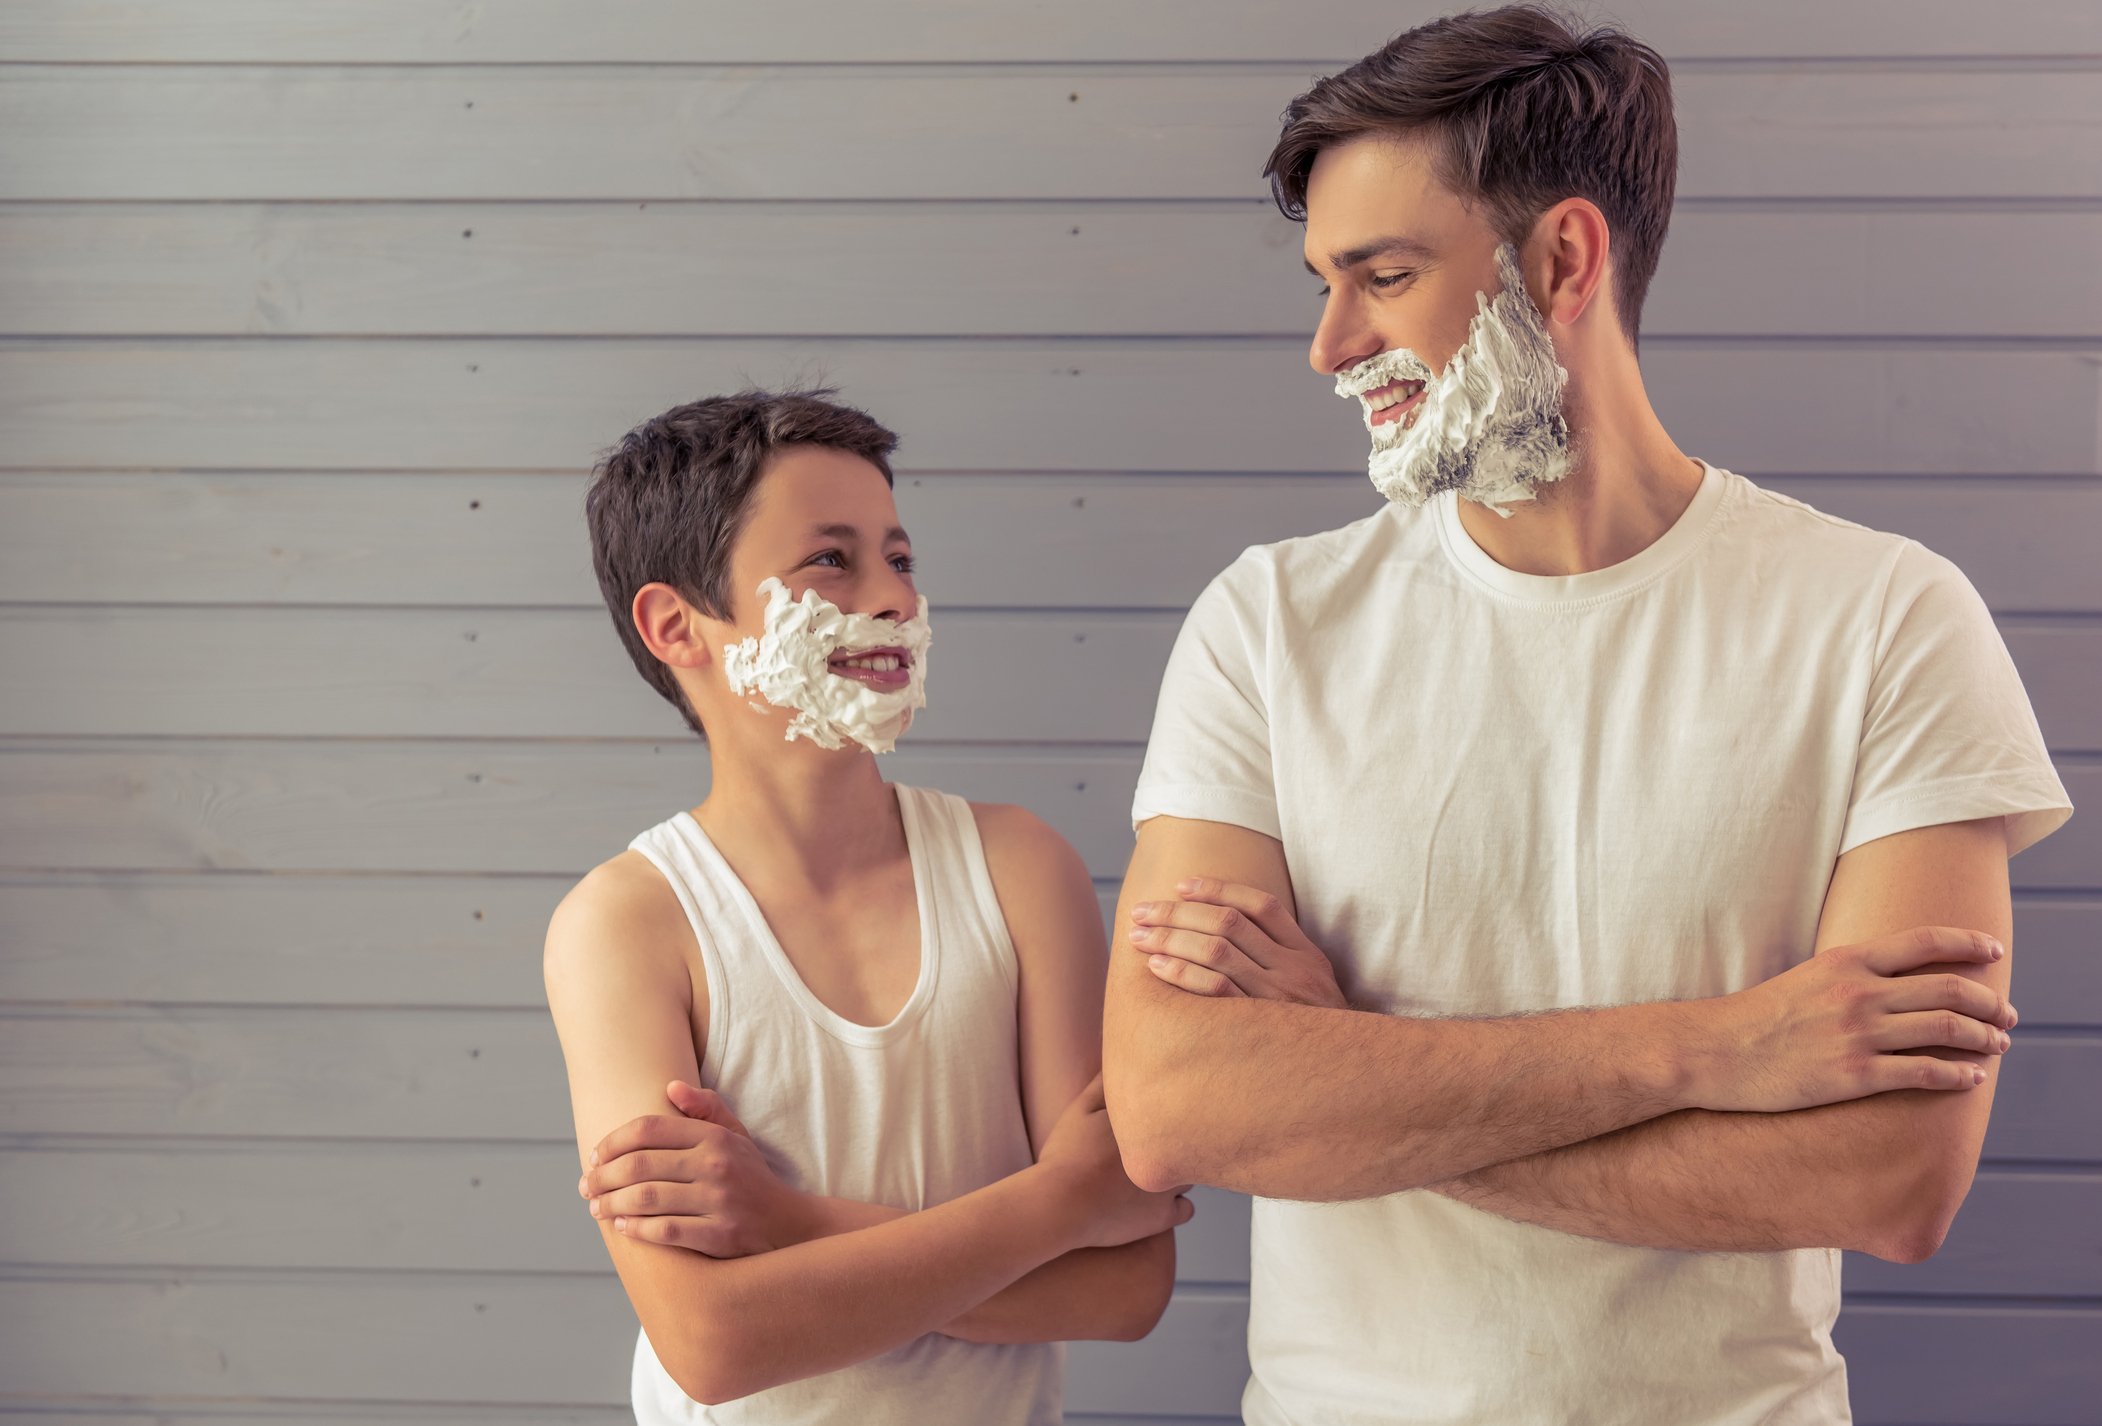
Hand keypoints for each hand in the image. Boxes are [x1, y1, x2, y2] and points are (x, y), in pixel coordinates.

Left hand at [579, 1080, 811, 1255]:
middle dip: (603, 1175)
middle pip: (639, 1164)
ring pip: (646, 1198)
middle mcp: (716, 1165)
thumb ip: (706, 1108)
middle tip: (586, 1185)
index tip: (595, 1154)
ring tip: (597, 1207)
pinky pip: (665, 1230)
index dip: (613, 1141)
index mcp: (714, 1137)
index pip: (649, 1129)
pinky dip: (636, 1229)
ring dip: (611, 1203)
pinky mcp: (720, 1235)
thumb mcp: (736, 1135)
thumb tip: (671, 1086)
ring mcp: (719, 1201)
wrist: (788, 1224)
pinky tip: (623, 1227)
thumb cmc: (751, 1177)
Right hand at [1036, 1074, 1194, 1248]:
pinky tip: (1158, 1202)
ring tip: (1154, 1172)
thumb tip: (1124, 1061)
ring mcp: (1167, 1188)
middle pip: (1189, 1142)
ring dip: (1179, 1172)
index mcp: (1151, 1125)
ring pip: (1190, 1175)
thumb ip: (1105, 1085)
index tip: (1157, 1118)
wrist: (1059, 1205)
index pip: (1178, 1111)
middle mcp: (1167, 1153)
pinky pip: (1187, 1209)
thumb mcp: (1081, 1110)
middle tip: (1157, 1144)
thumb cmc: (1067, 1154)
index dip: (1168, 1114)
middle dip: (1176, 1142)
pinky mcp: (1162, 1219)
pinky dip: (1176, 1206)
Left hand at [1127, 876, 1345, 1007]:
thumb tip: (1226, 924)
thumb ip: (1282, 954)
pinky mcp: (1259, 1028)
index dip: (1218, 889)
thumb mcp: (1314, 984)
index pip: (1261, 905)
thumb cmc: (1316, 1028)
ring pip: (1217, 951)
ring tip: (1139, 936)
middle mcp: (1293, 970)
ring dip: (1172, 939)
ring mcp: (1276, 998)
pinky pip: (1215, 991)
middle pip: (1229, 923)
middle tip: (1142, 911)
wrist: (1345, 1073)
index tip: (1181, 885)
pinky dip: (1183, 973)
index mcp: (1306, 953)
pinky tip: (1157, 966)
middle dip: (1179, 912)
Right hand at [1692, 926, 2016, 1112]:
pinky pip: (1924, 1073)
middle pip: (1949, 989)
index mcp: (1847, 961)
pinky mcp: (1855, 1076)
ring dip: (1984, 1038)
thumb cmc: (1758, 1017)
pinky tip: (1972, 1077)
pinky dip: (1958, 1074)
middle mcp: (1859, 993)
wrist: (1716, 1051)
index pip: (1925, 942)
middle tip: (2007, 1013)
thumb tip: (1892, 978)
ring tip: (1999, 1044)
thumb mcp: (1807, 977)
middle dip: (1990, 1001)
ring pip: (1947, 1030)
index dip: (1968, 944)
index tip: (1994, 951)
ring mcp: (1859, 1034)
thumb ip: (1851, 974)